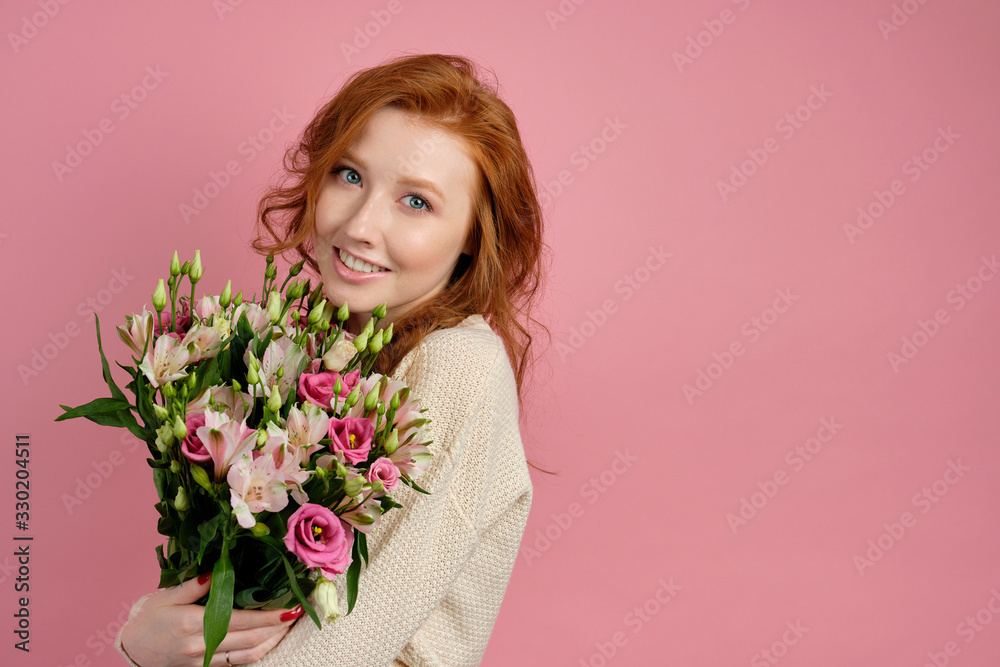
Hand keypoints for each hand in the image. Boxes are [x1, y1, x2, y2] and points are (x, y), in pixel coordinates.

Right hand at [120, 573, 301, 666]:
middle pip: (251, 639)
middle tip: (298, 612)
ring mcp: (204, 660)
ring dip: (273, 641)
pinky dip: (259, 652)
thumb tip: (219, 570)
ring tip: (290, 624)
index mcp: (192, 623)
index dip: (269, 616)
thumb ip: (193, 585)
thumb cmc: (149, 619)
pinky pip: (238, 663)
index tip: (291, 606)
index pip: (241, 620)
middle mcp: (201, 644)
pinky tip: (270, 639)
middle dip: (279, 627)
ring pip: (249, 654)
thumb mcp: (166, 597)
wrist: (132, 650)